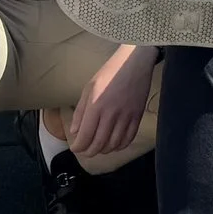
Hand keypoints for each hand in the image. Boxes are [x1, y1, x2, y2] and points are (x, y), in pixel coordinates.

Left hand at [65, 41, 156, 159]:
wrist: (134, 61)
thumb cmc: (109, 72)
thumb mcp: (89, 88)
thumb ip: (80, 111)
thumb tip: (74, 131)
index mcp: (96, 105)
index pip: (85, 136)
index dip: (78, 147)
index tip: (75, 148)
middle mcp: (111, 113)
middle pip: (99, 143)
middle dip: (89, 152)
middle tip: (85, 151)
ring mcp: (126, 116)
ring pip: (114, 144)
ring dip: (104, 150)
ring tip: (99, 148)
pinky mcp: (138, 116)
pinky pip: (129, 138)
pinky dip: (120, 146)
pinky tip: (115, 144)